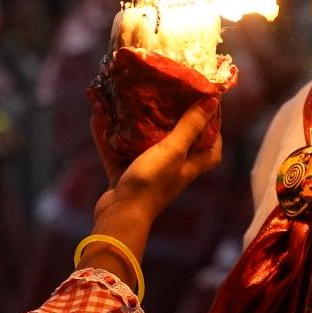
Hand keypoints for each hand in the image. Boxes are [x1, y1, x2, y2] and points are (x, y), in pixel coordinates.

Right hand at [91, 96, 222, 223]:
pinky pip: (116, 151)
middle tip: (165, 97)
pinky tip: (98, 118)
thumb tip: (212, 101)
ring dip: (137, 127)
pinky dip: (108, 137)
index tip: (207, 108)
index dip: (214, 130)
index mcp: (189, 166)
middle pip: (178, 143)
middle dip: (173, 121)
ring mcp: (147, 173)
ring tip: (132, 103)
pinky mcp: (124, 176)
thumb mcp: (173, 150)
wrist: (119, 215)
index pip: (211, 149)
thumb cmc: (151, 183)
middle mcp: (171, 170)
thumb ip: (190, 126)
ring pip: (143, 145)